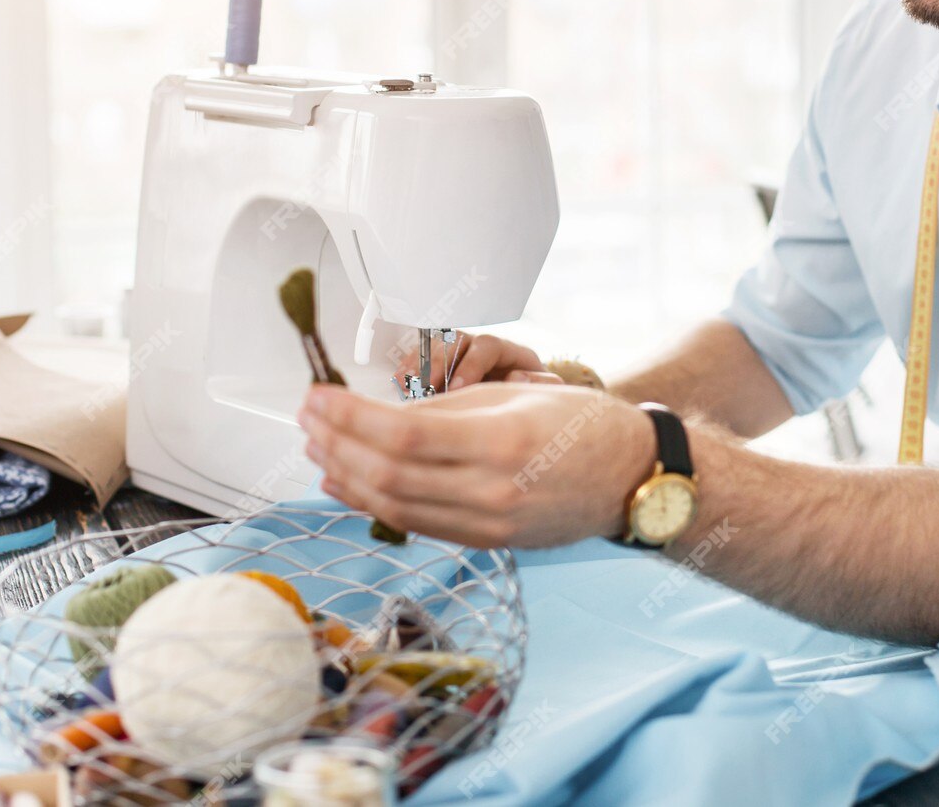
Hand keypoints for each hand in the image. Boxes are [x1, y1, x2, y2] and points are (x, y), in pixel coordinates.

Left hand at [296, 381, 655, 548]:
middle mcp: (492, 492)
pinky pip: (417, 524)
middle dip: (336, 444)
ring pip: (395, 507)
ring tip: (314, 445)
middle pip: (389, 475)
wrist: (632, 477)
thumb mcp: (515, 395)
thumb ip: (445, 409)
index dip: (349, 417)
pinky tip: (346, 481)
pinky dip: (373, 504)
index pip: (402, 436)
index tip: (317, 396)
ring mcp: (489, 524)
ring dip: (345, 475)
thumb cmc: (581, 422)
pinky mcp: (486, 542)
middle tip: (306, 415)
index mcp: (502, 443)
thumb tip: (377, 414)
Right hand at [395, 332, 562, 389]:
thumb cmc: (535, 400)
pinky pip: (422, 355)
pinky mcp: (444, 363)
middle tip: (424, 389)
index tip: (456, 389)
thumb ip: (541, 384)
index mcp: (510, 352)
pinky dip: (410, 367)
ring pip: (436, 345)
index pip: (488, 346)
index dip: (470, 365)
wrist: (526, 407)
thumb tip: (515, 377)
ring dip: (418, 364)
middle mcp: (482, 346)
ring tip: (405, 385)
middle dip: (437, 364)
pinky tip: (400, 382)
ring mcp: (461, 353)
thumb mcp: (548, 393)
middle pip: (456, 341)